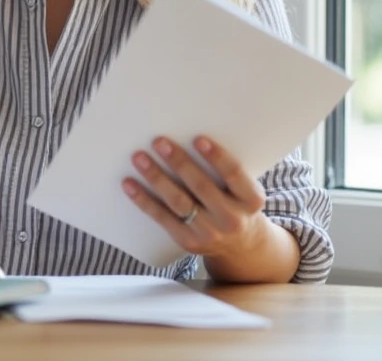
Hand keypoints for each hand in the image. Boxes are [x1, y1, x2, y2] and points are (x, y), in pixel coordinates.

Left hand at [122, 136, 271, 258]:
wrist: (242, 246)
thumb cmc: (237, 204)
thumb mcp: (243, 190)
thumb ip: (225, 171)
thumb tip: (186, 136)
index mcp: (251, 200)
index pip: (234, 174)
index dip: (216, 157)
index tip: (197, 139)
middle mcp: (232, 218)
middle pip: (201, 187)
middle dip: (179, 162)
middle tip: (159, 142)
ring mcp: (210, 232)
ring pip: (178, 202)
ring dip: (156, 178)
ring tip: (139, 158)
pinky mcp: (188, 241)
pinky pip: (162, 217)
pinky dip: (143, 200)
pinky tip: (129, 184)